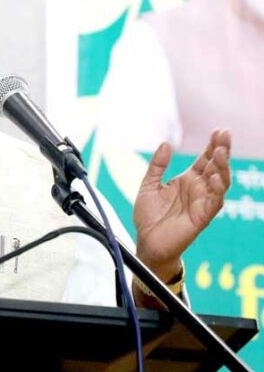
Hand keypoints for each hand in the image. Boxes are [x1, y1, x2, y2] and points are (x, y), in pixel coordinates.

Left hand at [133, 129, 230, 282]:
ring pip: (221, 182)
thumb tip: (166, 144)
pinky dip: (218, 189)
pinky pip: (215, 202)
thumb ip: (157, 165)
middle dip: (222, 150)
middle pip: (216, 166)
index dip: (213, 145)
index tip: (218, 130)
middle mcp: (198, 189)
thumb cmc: (149, 216)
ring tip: (221, 152)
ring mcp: (202, 202)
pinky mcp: (202, 216)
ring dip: (223, 166)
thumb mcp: (148, 185)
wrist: (146, 241)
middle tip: (225, 134)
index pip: (205, 159)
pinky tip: (216, 177)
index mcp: (187, 180)